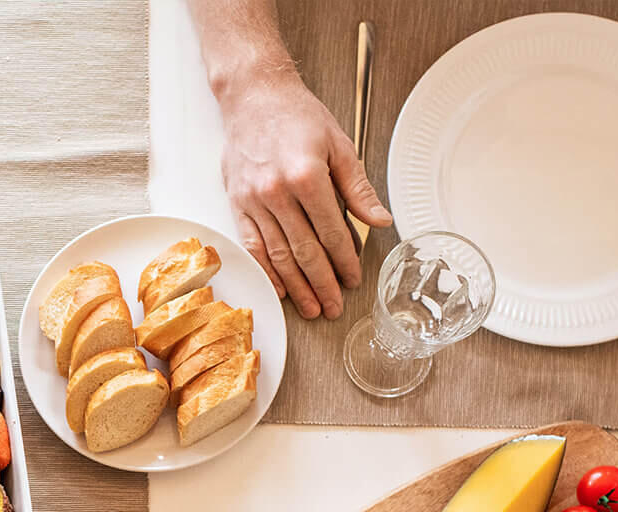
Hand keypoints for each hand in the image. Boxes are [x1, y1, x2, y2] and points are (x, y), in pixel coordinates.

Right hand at [214, 72, 390, 320]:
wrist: (253, 97)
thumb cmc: (297, 116)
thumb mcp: (338, 144)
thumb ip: (357, 188)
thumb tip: (380, 221)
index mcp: (306, 176)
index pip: (331, 231)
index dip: (345, 260)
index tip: (354, 279)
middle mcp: (276, 192)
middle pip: (303, 250)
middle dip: (322, 283)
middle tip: (334, 307)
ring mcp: (253, 200)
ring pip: (278, 254)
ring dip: (295, 286)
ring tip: (311, 308)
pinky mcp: (237, 204)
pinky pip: (252, 245)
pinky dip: (266, 270)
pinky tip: (278, 288)